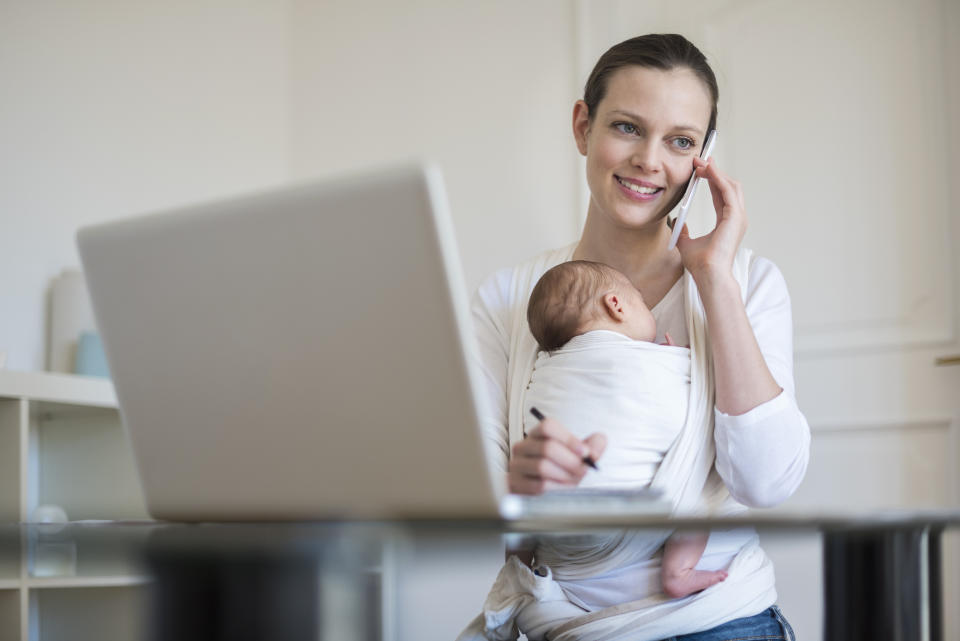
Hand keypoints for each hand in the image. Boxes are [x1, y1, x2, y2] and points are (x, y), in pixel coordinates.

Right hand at [508, 417, 606, 494]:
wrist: (539, 493)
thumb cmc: (560, 471)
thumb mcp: (576, 458)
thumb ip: (591, 447)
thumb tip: (601, 439)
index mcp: (537, 434)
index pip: (548, 426)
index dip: (569, 439)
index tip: (585, 452)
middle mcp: (523, 446)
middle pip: (548, 447)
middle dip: (571, 461)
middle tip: (584, 469)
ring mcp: (516, 465)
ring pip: (543, 466)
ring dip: (565, 475)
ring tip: (573, 480)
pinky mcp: (515, 483)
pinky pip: (538, 485)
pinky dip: (557, 488)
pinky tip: (562, 489)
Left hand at [674, 156, 746, 282]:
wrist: (708, 275)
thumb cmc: (701, 264)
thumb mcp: (687, 242)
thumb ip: (684, 230)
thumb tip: (677, 221)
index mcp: (727, 222)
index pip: (720, 194)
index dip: (711, 179)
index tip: (700, 168)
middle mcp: (735, 218)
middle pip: (728, 186)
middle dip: (714, 171)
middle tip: (699, 160)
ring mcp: (738, 217)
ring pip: (730, 185)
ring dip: (716, 172)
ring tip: (702, 163)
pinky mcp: (735, 217)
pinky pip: (727, 190)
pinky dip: (718, 178)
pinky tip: (708, 170)